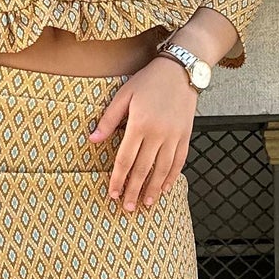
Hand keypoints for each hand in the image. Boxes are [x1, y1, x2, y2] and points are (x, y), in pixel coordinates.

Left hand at [89, 55, 196, 212]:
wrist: (181, 70)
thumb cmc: (149, 81)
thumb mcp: (123, 95)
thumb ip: (109, 120)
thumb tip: (92, 140)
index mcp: (139, 124)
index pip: (125, 159)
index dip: (118, 179)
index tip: (112, 193)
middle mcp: (158, 134)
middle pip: (143, 169)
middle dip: (133, 190)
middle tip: (127, 208)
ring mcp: (174, 136)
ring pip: (163, 169)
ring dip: (154, 189)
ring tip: (146, 204)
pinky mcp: (185, 135)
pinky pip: (179, 161)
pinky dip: (172, 176)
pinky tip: (166, 187)